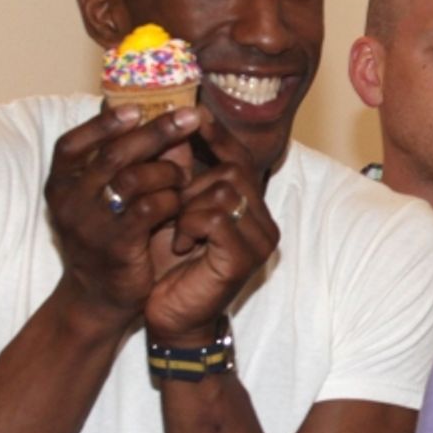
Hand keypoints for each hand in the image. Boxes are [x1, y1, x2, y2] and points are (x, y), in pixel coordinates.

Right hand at [44, 103, 202, 324]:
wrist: (98, 299)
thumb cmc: (108, 240)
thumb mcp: (110, 200)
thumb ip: (133, 163)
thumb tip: (172, 126)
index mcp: (60, 183)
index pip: (73, 142)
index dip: (105, 123)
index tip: (138, 108)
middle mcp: (68, 200)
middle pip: (113, 153)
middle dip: (155, 132)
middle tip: (189, 117)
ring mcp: (89, 223)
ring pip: (134, 178)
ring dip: (168, 171)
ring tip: (184, 176)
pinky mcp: (116, 244)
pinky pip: (150, 208)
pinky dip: (172, 199)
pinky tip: (182, 202)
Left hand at [144, 109, 279, 343]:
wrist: (171, 318)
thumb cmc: (170, 267)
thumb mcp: (173, 211)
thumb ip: (180, 173)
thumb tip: (173, 125)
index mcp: (251, 208)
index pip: (240, 158)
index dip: (217, 136)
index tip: (192, 115)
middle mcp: (264, 222)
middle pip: (232, 170)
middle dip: (191, 182)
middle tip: (168, 206)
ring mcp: (260, 240)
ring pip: (224, 190)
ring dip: (188, 206)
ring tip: (174, 229)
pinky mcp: (247, 257)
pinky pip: (216, 217)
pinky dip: (190, 225)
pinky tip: (181, 244)